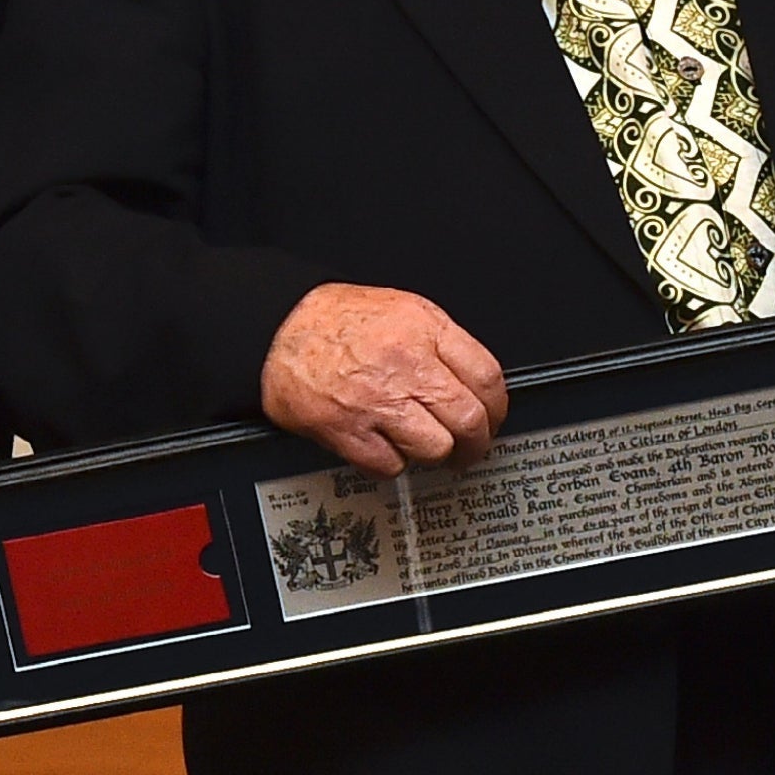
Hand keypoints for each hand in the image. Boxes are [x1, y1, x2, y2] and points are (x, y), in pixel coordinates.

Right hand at [260, 283, 506, 476]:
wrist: (276, 328)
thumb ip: (439, 343)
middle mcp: (405, 363)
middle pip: (469, 418)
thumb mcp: (400, 309)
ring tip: (423, 446)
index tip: (493, 417)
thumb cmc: (333, 319)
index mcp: (422, 328)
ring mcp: (376, 399)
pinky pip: (390, 465)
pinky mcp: (347, 430)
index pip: (486, 376)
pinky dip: (391, 462)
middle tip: (470, 448)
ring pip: (436, 447)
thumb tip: (473, 383)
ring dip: (434, 454)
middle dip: (476, 442)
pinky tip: (383, 445)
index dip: (498, 406)